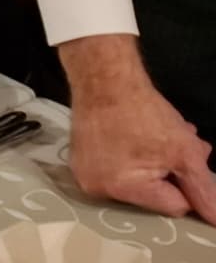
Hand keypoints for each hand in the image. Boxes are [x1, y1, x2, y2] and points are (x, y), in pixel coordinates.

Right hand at [61, 35, 215, 222]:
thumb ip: (203, 190)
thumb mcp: (185, 151)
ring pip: (136, 182)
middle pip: (153, 195)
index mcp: (123, 189)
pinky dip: (130, 159)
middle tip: (178, 146)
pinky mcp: (79, 161)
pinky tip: (137, 137)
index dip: (185, 182)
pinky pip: (115, 171)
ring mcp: (84, 174)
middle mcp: (98, 189)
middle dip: (170, 173)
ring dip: (153, 165)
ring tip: (161, 137)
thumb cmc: (143, 111)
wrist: (103, 77)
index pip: (174, 205)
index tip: (182, 158)